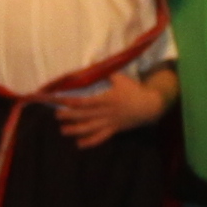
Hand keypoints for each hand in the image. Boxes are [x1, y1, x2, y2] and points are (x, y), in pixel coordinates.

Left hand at [54, 71, 170, 145]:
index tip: (60, 100)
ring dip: (76, 130)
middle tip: (56, 115)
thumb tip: (93, 62)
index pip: (84, 101)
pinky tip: (79, 144)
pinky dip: (90, 142)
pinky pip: (101, 138)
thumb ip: (106, 72)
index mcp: (106, 99)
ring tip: (63, 131)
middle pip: (84, 115)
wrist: (149, 106)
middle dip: (69, 116)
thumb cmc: (134, 91)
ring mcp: (109, 123)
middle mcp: (105, 112)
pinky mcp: (113, 130)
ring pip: (90, 128)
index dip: (71, 101)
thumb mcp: (121, 78)